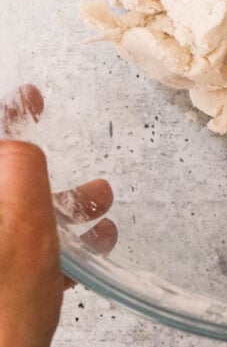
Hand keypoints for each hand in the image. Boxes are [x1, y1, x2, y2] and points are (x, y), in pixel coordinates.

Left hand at [0, 86, 115, 346]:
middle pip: (5, 178)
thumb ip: (20, 169)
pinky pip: (16, 251)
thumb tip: (20, 141)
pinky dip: (45, 242)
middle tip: (61, 144)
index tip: (27, 95)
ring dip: (53, 203)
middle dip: (35, 159)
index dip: (8, 115)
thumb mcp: (22, 227)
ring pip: (12, 215)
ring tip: (98, 204)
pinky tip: (86, 252)